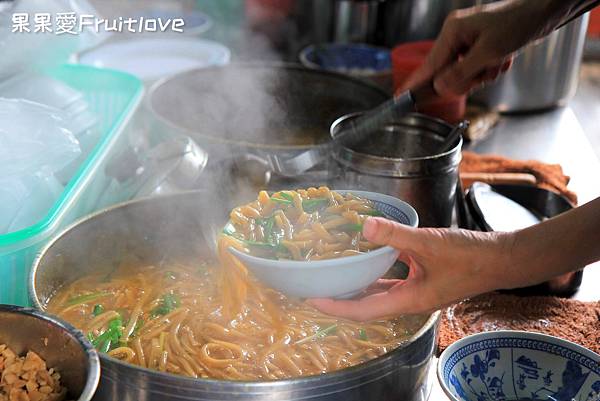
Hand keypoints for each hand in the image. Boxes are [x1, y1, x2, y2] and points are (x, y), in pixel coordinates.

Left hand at [308, 217, 511, 320]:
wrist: (501, 258)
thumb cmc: (470, 256)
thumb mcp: (430, 242)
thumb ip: (397, 234)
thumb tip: (365, 225)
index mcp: (409, 301)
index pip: (364, 311)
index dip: (337, 308)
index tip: (313, 301)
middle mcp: (410, 300)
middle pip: (367, 306)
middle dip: (342, 300)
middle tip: (317, 289)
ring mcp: (417, 291)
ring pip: (379, 294)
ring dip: (358, 288)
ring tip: (334, 278)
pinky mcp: (422, 280)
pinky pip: (392, 281)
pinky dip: (377, 274)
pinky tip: (367, 261)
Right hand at [405, 0, 557, 96]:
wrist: (544, 12)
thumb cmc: (518, 24)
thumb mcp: (489, 53)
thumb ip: (461, 73)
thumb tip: (439, 87)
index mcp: (452, 31)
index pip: (429, 64)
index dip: (416, 82)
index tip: (401, 96)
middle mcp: (457, 36)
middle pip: (446, 72)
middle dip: (467, 78)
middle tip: (483, 73)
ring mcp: (468, 42)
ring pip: (463, 74)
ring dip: (482, 75)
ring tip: (498, 63)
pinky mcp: (480, 47)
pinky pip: (476, 70)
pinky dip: (490, 70)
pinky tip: (503, 60)